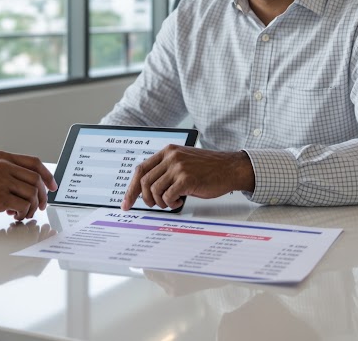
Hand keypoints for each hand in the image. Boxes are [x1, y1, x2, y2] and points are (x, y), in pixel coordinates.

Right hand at [0, 150, 57, 221]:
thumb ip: (7, 171)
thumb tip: (30, 185)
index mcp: (2, 157)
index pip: (34, 162)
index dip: (47, 175)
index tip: (52, 186)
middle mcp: (3, 166)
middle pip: (36, 180)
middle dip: (43, 196)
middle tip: (40, 206)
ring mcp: (1, 180)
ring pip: (32, 194)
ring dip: (32, 207)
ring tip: (23, 213)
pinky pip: (23, 206)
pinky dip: (23, 213)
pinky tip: (14, 215)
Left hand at [121, 145, 254, 210]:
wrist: (230, 168)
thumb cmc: (208, 169)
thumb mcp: (182, 163)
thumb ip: (165, 170)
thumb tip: (145, 190)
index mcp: (167, 151)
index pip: (140, 170)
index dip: (131, 188)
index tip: (126, 203)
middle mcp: (170, 157)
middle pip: (144, 182)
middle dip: (145, 198)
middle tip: (154, 205)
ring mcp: (178, 167)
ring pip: (154, 190)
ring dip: (160, 202)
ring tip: (171, 202)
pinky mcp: (186, 179)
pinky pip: (167, 196)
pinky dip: (170, 203)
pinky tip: (179, 201)